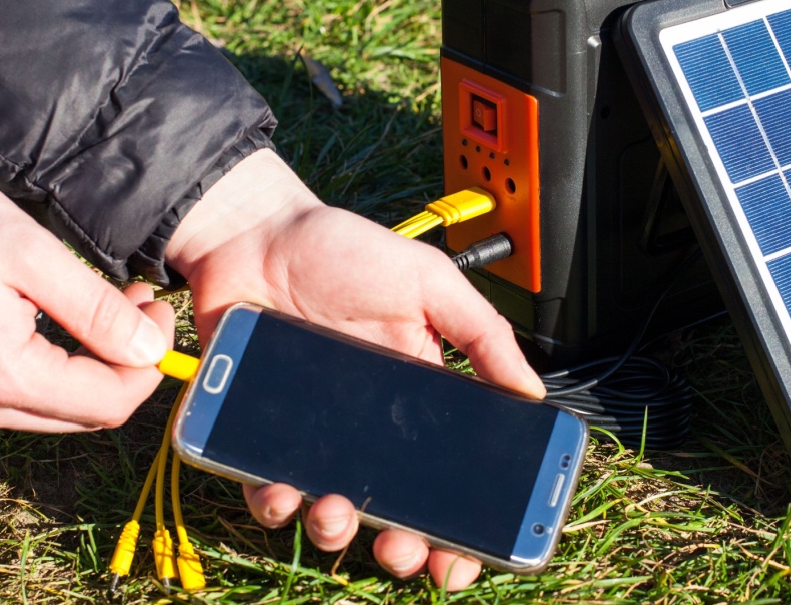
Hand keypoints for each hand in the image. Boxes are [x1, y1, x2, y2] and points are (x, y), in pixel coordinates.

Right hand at [0, 137, 174, 431]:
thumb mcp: (32, 254)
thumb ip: (96, 310)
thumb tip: (150, 350)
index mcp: (0, 377)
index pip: (108, 404)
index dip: (148, 362)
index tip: (157, 309)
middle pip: (87, 415)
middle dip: (127, 364)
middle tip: (139, 303)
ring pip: (60, 410)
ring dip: (97, 366)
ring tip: (112, 303)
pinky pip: (27, 397)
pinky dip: (61, 366)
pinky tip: (68, 318)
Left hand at [166, 149, 543, 589]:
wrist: (257, 234)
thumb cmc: (343, 251)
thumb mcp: (429, 282)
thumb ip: (482, 334)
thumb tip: (533, 393)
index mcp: (419, 400)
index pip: (450, 477)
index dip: (460, 528)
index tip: (466, 556)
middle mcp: (368, 430)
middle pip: (394, 514)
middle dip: (404, 549)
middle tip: (405, 548)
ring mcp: (314, 437)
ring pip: (330, 514)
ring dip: (336, 530)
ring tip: (336, 511)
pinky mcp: (260, 435)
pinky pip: (267, 489)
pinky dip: (273, 501)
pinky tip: (280, 487)